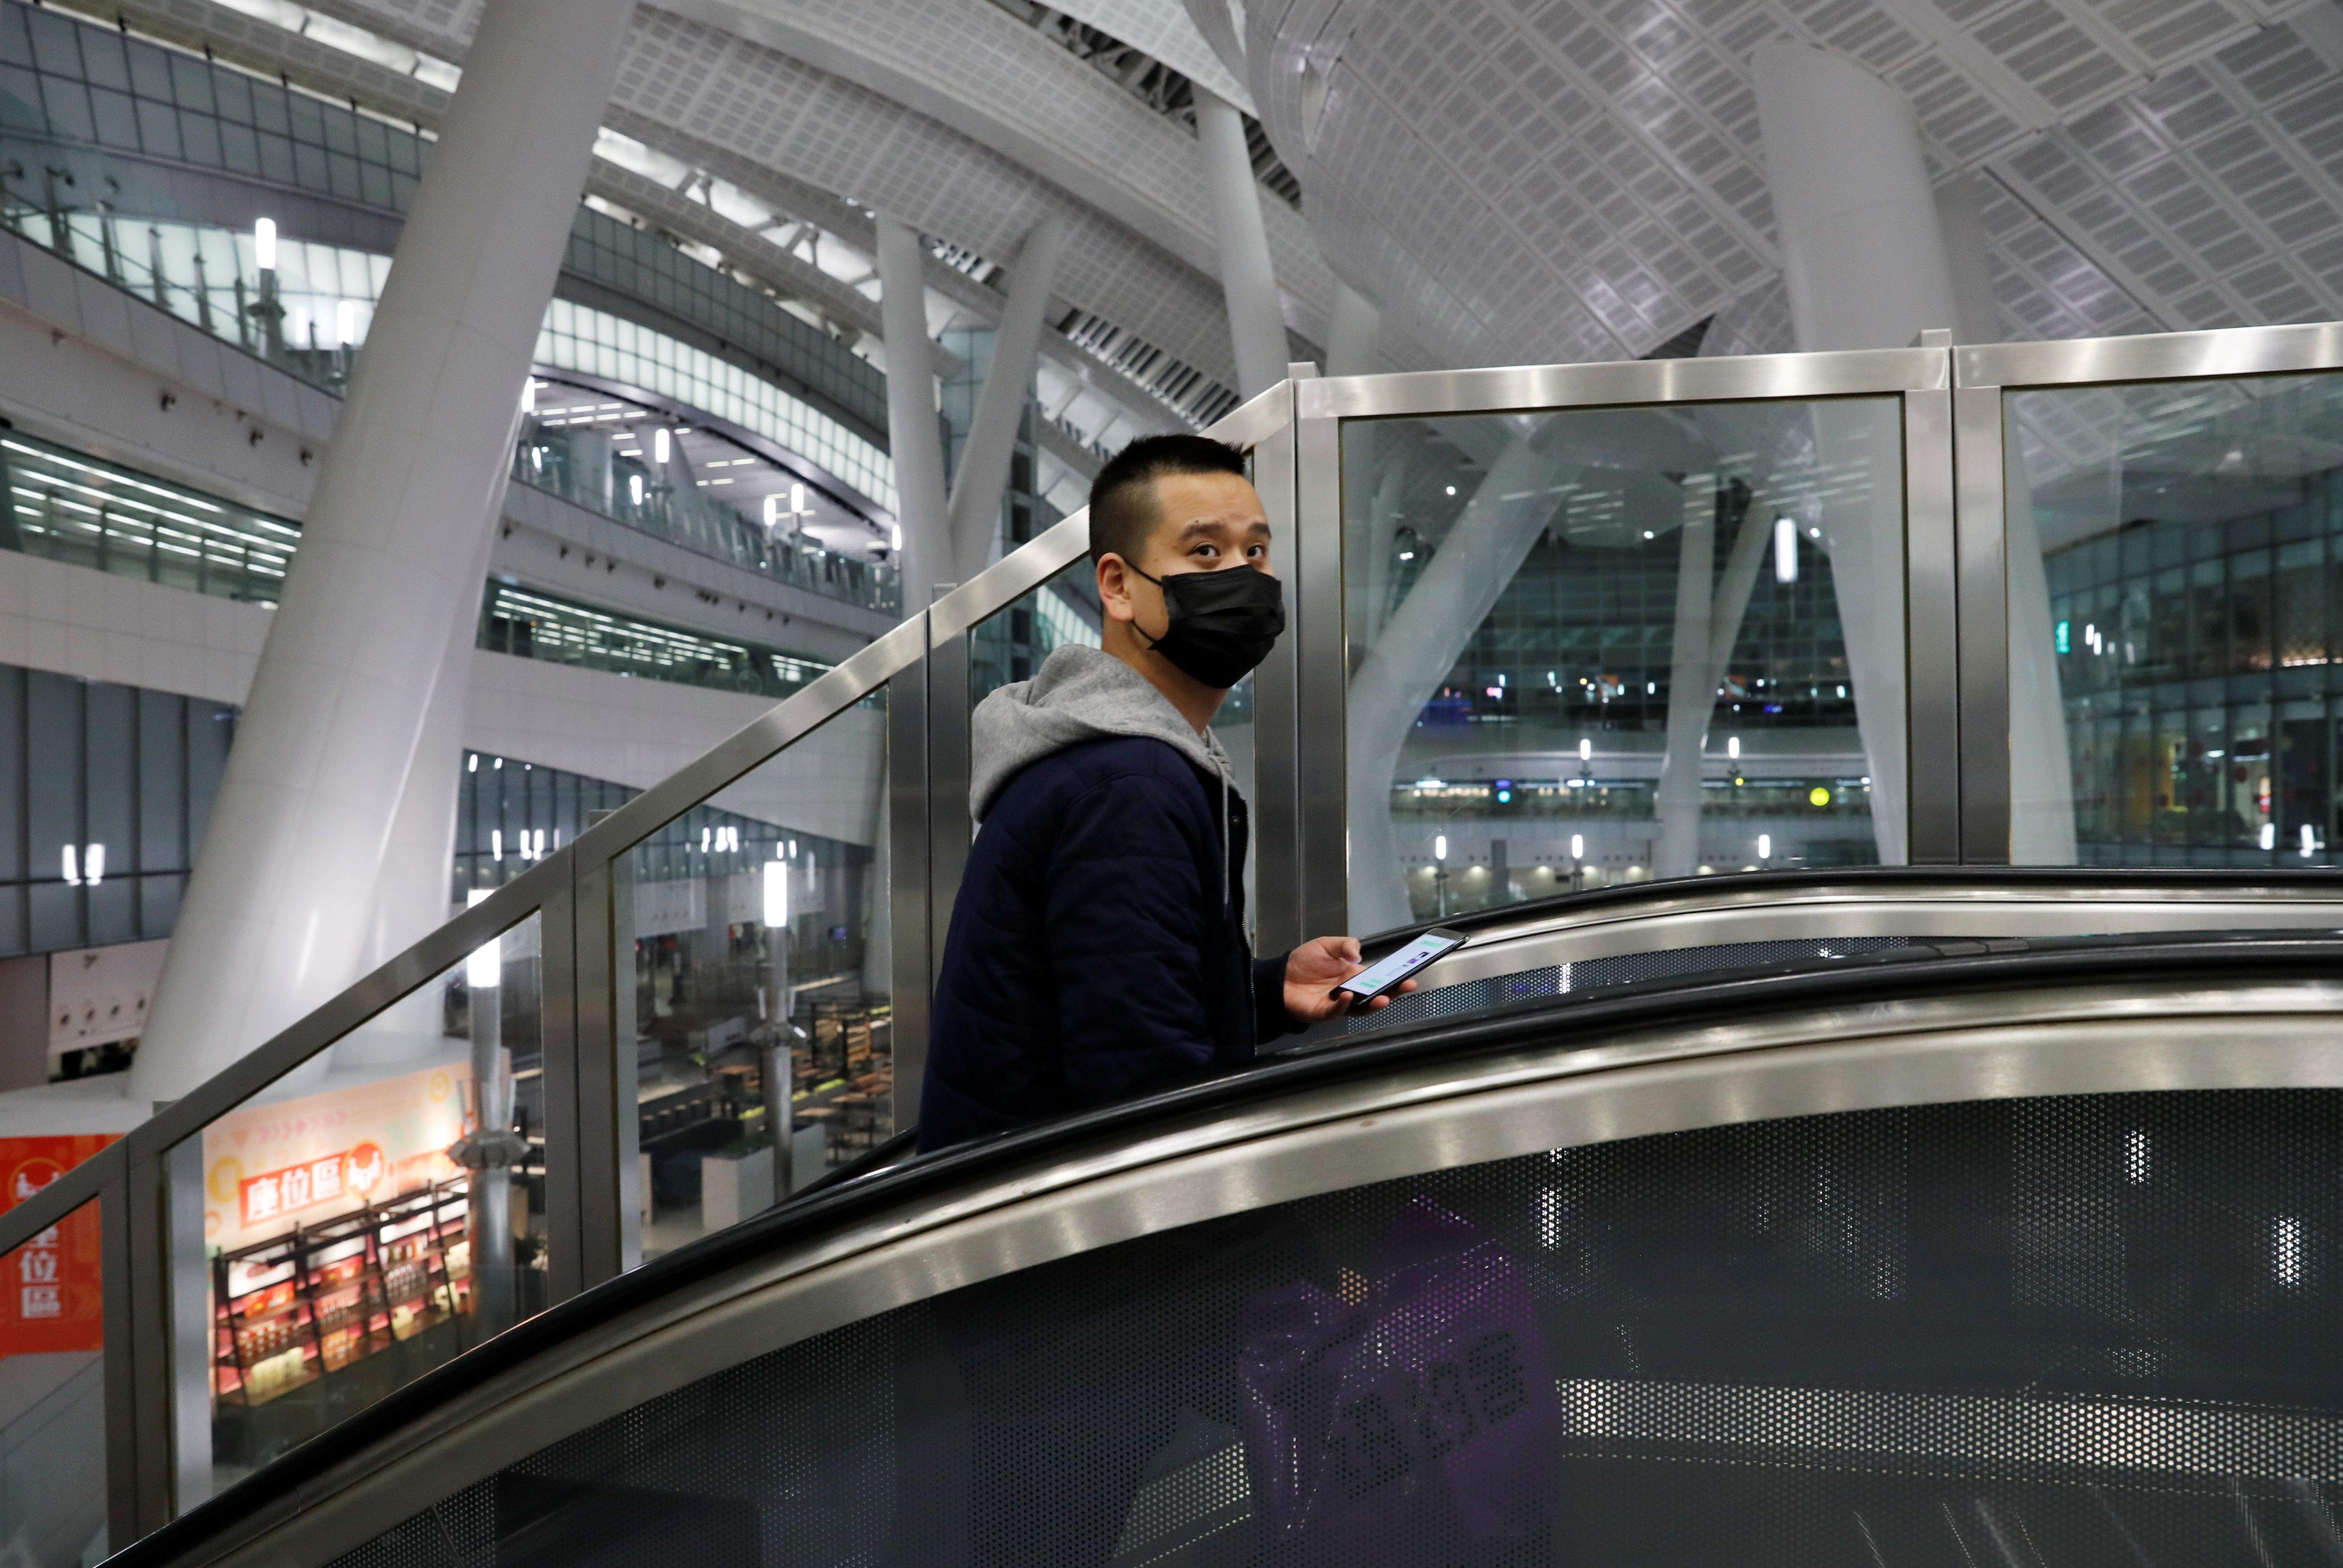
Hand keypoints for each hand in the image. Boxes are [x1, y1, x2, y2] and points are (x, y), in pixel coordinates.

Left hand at [1283, 935, 1415, 1024]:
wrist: (1280, 977)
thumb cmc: (1303, 962)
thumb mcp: (1326, 945)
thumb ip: (1344, 945)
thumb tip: (1358, 953)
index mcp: (1354, 974)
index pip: (1379, 977)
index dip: (1394, 976)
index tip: (1410, 974)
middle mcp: (1350, 990)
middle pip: (1376, 994)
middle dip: (1393, 991)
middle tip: (1407, 986)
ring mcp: (1339, 1003)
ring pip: (1361, 1007)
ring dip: (1374, 1003)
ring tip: (1384, 998)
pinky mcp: (1325, 1012)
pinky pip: (1338, 1011)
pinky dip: (1344, 1004)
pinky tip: (1348, 995)